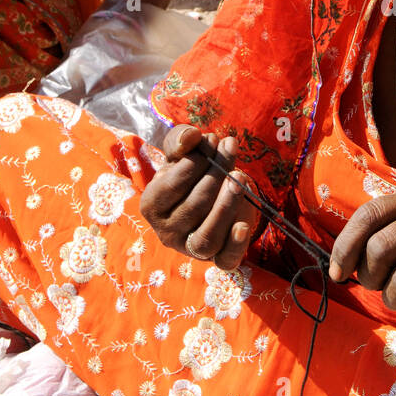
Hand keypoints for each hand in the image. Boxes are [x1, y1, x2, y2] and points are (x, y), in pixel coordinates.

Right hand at [139, 125, 256, 268]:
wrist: (210, 195)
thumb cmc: (191, 172)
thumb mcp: (181, 153)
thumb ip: (180, 139)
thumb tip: (191, 136)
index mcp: (152, 205)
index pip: (171, 186)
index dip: (194, 161)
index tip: (213, 140)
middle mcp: (167, 232)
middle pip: (194, 206)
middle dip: (216, 174)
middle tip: (231, 148)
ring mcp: (191, 249)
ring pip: (208, 235)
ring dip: (226, 205)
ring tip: (241, 176)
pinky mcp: (217, 259)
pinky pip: (225, 260)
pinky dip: (235, 245)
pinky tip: (243, 226)